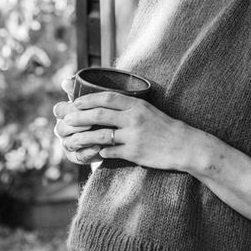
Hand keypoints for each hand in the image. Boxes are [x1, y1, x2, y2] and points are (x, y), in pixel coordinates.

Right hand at [53, 77, 101, 165]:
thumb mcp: (93, 100)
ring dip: (82, 139)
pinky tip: (98, 148)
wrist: (114, 132)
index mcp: (65, 114)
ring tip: (96, 136)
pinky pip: (79, 156)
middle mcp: (64, 129)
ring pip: (69, 143)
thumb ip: (80, 90)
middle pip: (62, 128)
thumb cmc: (101, 111)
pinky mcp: (78, 157)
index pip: (59, 110)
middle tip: (90, 123)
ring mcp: (69, 144)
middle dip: (75, 125)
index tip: (80, 107)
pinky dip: (88, 152)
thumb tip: (66, 82)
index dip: (68, 109)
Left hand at [60, 91, 194, 171]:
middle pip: (99, 114)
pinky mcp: (134, 153)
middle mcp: (134, 118)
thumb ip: (129, 107)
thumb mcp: (148, 110)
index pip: (107, 97)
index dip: (88, 99)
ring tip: (71, 141)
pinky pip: (110, 152)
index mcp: (137, 105)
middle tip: (66, 120)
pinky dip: (100, 152)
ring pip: (100, 135)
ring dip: (82, 138)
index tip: (75, 102)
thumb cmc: (164, 127)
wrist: (184, 145)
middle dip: (78, 117)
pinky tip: (95, 153)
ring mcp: (133, 136)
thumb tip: (105, 105)